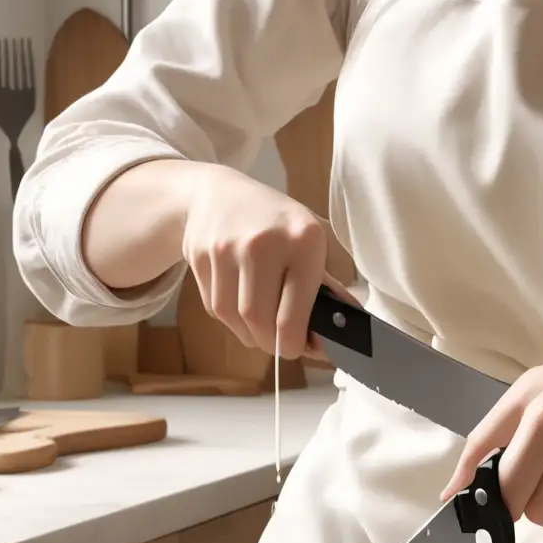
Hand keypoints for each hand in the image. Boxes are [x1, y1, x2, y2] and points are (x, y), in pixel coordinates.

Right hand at [180, 164, 345, 361]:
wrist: (217, 194)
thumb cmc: (277, 223)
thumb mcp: (313, 241)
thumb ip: (329, 286)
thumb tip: (343, 329)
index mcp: (303, 240)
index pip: (293, 317)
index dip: (297, 345)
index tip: (301, 348)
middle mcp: (263, 244)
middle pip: (259, 322)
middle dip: (272, 344)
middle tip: (281, 343)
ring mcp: (226, 249)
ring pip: (234, 319)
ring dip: (249, 333)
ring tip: (262, 323)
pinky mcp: (199, 257)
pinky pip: (215, 308)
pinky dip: (230, 318)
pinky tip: (240, 301)